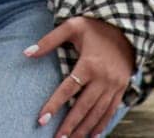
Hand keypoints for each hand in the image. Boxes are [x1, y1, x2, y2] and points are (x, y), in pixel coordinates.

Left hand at [24, 16, 133, 137]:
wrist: (127, 29)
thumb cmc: (95, 27)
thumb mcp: (72, 26)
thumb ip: (49, 40)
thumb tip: (26, 53)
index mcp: (89, 64)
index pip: (68, 89)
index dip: (54, 105)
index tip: (41, 120)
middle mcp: (103, 77)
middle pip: (83, 106)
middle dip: (70, 125)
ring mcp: (114, 85)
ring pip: (98, 112)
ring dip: (84, 129)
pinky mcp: (121, 88)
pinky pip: (111, 111)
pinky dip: (102, 124)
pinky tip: (92, 135)